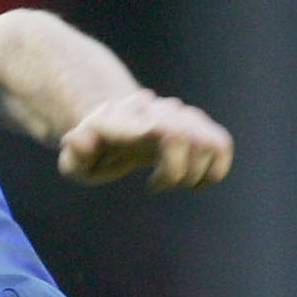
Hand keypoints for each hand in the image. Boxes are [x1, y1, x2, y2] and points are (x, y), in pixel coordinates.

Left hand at [56, 91, 233, 189]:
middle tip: (155, 185)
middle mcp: (153, 111)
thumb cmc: (94, 153)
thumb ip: (76, 154)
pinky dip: (214, 171)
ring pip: (208, 141)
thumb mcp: (75, 162)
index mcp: (122, 120)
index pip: (147, 123)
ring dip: (193, 174)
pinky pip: (222, 144)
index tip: (152, 179)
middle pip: (184, 134)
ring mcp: (177, 114)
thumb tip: (77, 138)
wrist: (113, 130)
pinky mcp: (197, 125)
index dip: (157, 141)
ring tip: (171, 180)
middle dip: (175, 172)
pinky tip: (193, 181)